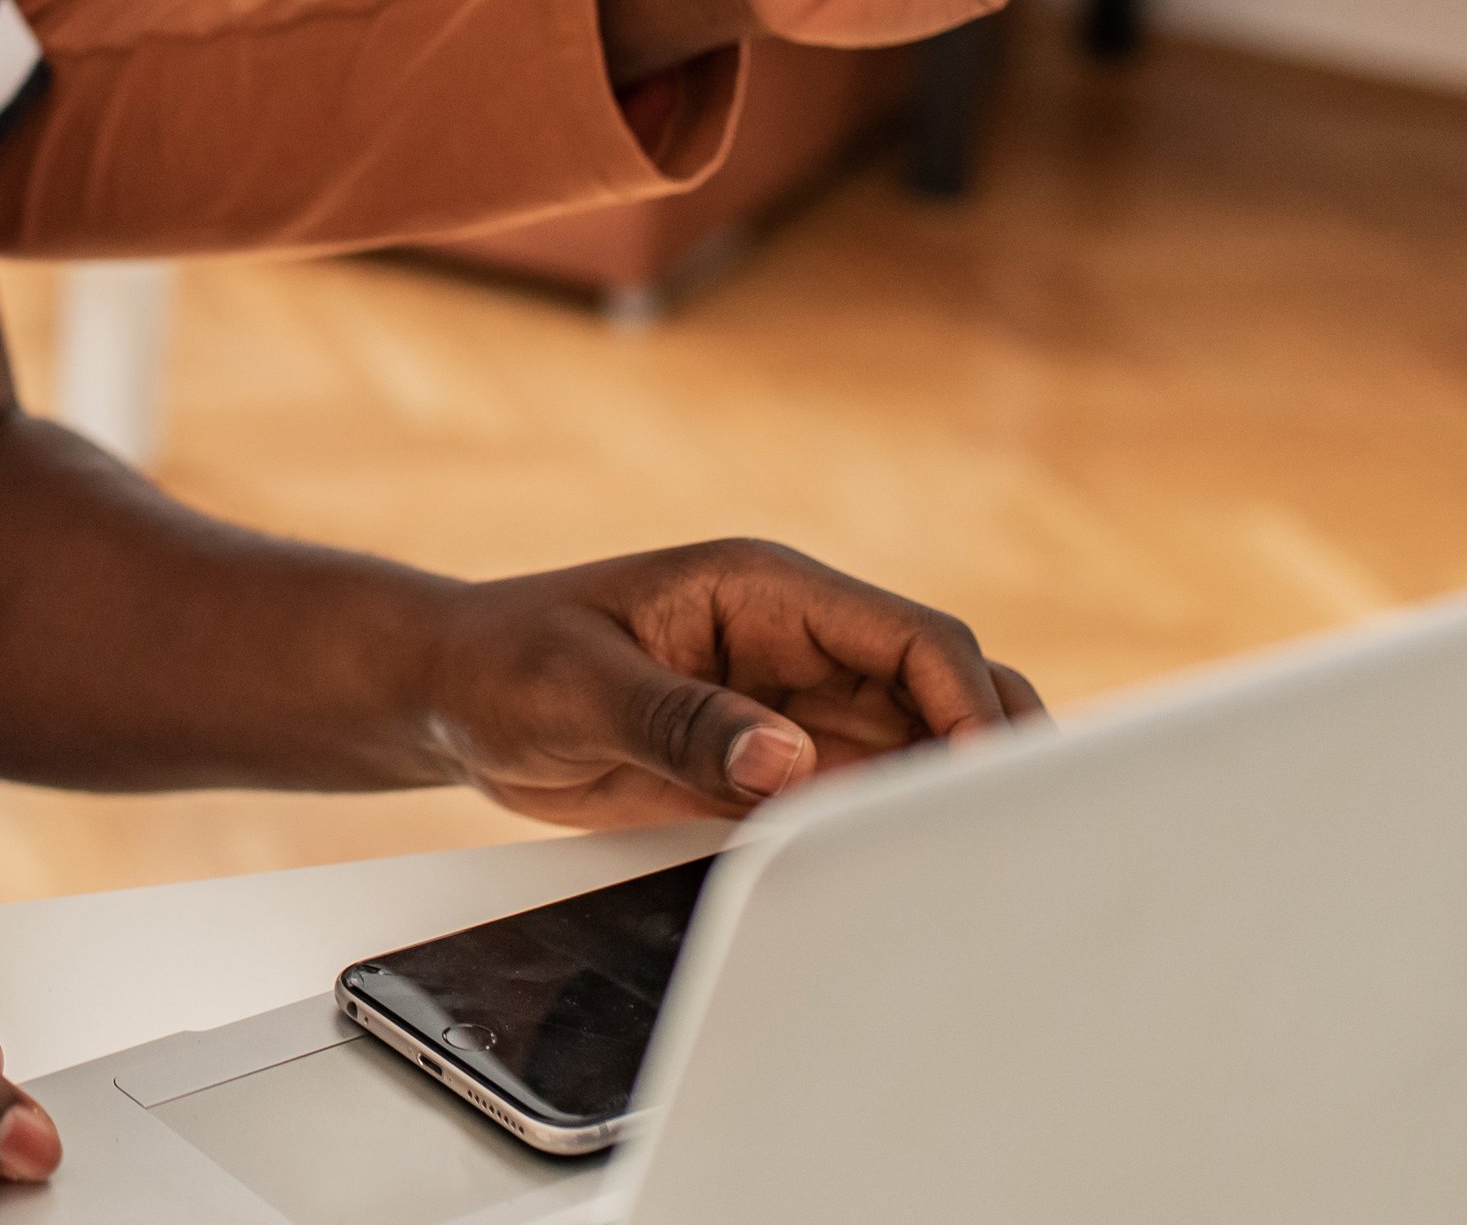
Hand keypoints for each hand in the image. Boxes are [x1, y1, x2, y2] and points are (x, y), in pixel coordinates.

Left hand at [422, 541, 1043, 828]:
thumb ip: (680, 720)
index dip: (966, 700)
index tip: (984, 773)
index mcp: (763, 591)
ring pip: (912, 748)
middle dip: (988, 748)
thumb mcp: (576, 686)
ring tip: (973, 866)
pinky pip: (853, 796)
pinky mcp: (765, 765)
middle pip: (939, 691)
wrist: (450, 696)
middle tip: (1015, 832)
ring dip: (941, 796)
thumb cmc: (500, 662)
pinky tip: (901, 876)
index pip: (908, 637)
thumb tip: (787, 760)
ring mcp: (788, 706)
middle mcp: (794, 644)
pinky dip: (885, 830)